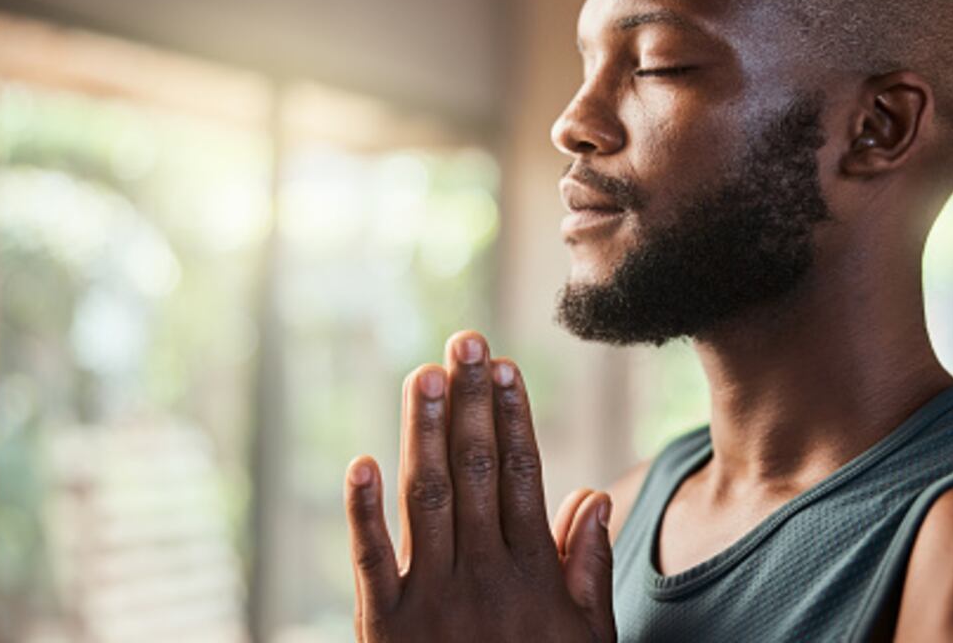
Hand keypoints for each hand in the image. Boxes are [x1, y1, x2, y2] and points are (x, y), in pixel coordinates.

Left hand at [344, 331, 614, 642]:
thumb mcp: (587, 640)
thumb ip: (587, 570)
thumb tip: (591, 495)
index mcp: (534, 574)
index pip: (523, 476)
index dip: (513, 418)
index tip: (505, 369)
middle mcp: (484, 574)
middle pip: (476, 471)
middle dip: (470, 402)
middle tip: (465, 341)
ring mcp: (433, 599)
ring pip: (428, 499)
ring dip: (422, 432)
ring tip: (424, 374)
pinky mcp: (386, 627)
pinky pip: (372, 563)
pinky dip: (362, 515)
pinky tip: (361, 463)